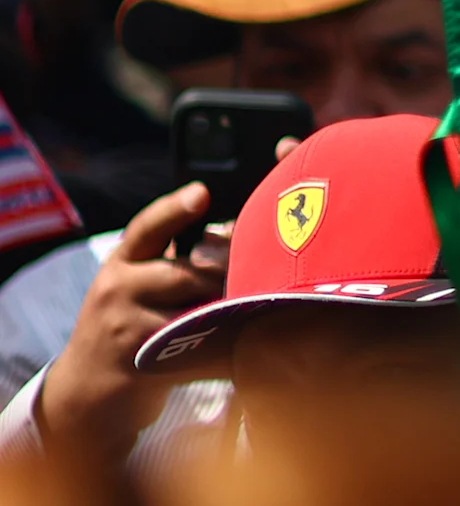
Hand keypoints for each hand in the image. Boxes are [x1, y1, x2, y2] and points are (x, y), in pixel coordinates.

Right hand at [35, 183, 220, 454]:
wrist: (87, 389)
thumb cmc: (127, 324)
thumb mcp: (134, 283)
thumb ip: (173, 256)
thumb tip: (235, 230)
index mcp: (121, 262)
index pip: (148, 228)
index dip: (175, 209)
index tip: (202, 192)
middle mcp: (116, 290)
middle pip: (190, 274)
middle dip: (226, 281)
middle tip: (252, 286)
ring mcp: (125, 327)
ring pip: (197, 310)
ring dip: (227, 314)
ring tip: (243, 316)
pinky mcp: (140, 362)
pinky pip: (195, 347)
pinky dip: (222, 346)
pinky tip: (237, 346)